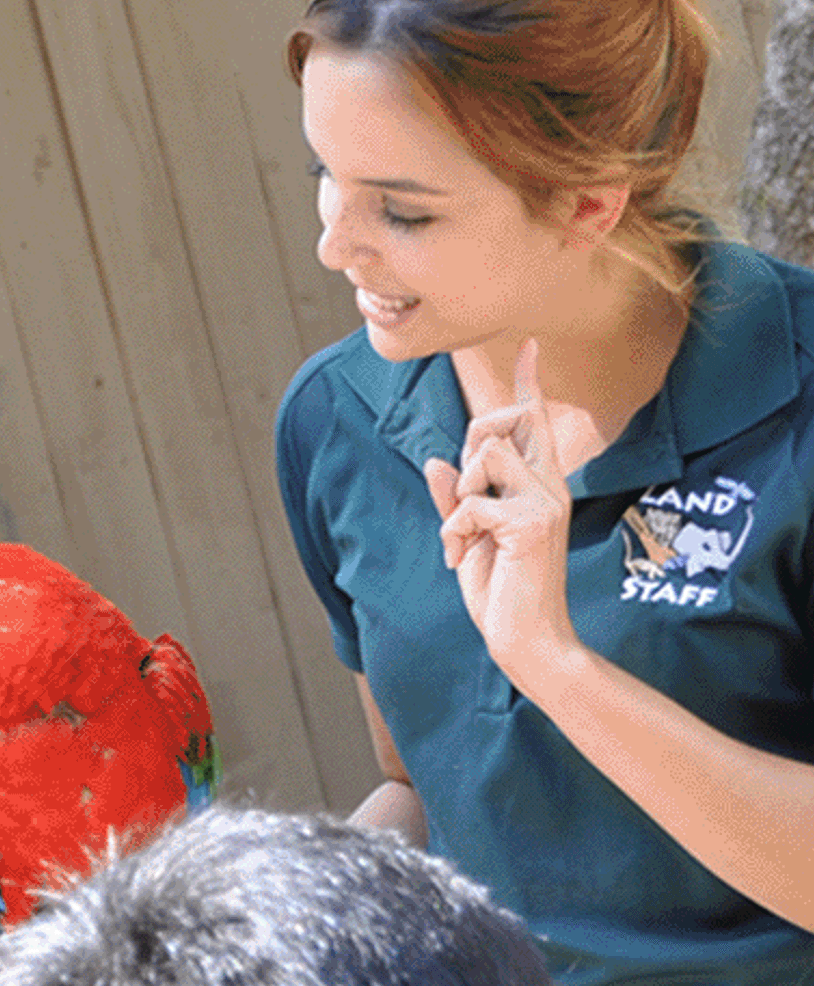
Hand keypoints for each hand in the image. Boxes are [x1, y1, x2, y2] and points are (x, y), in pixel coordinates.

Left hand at [423, 340, 578, 691]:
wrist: (526, 640)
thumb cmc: (502, 594)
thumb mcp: (470, 540)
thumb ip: (456, 502)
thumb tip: (437, 461)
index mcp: (538, 487)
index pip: (533, 422)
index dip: (528, 383)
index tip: (529, 345)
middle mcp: (549, 486)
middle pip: (499, 424)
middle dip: (467, 449)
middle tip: (460, 503)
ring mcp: (545, 502)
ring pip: (486, 454)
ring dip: (459, 495)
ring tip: (463, 536)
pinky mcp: (532, 523)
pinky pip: (472, 503)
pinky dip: (453, 532)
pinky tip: (460, 560)